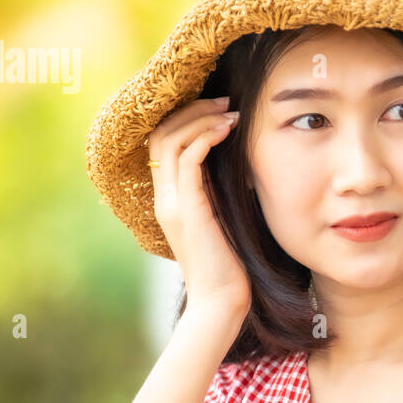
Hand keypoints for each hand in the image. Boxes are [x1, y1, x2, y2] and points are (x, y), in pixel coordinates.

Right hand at [146, 95, 251, 316]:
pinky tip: (227, 130)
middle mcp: (164, 198)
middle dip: (192, 110)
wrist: (221, 302)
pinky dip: (205, 138)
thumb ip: (222, 192)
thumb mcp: (225, 219)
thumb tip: (242, 162)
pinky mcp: (187, 210)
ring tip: (230, 111)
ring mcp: (172, 203)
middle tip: (224, 100)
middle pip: (161, 135)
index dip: (185, 119)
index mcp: (170, 200)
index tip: (218, 109)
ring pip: (171, 141)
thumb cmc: (232, 265)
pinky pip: (187, 160)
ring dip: (201, 119)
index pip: (163, 144)